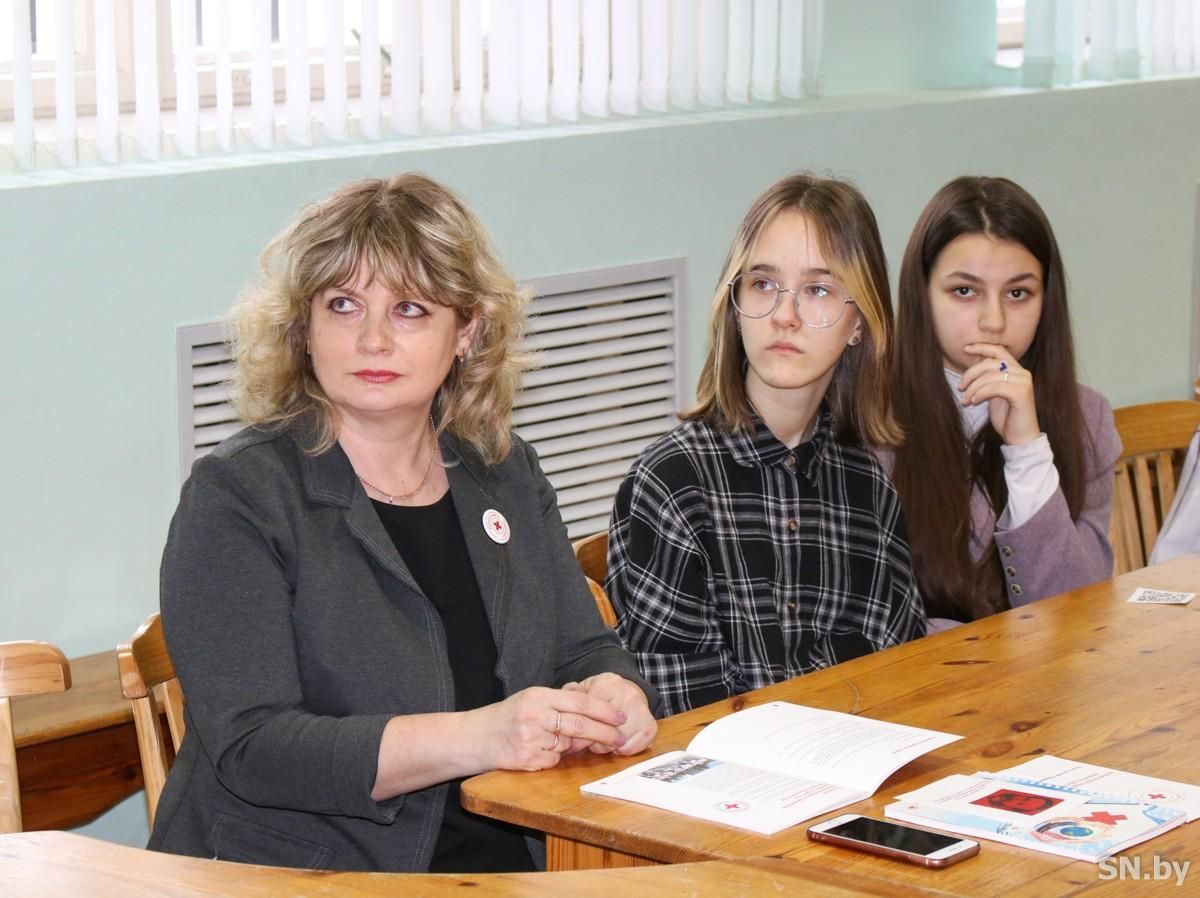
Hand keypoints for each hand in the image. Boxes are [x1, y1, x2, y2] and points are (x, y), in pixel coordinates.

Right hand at [469, 686, 628, 771]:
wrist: (474, 738)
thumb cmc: (507, 717)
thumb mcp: (530, 700)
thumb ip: (559, 703)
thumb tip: (596, 712)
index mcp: (538, 695)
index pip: (580, 702)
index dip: (604, 710)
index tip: (621, 717)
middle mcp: (535, 715)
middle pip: (579, 725)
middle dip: (604, 733)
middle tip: (620, 738)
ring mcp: (530, 739)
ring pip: (568, 745)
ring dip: (573, 746)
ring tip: (560, 740)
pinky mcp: (527, 760)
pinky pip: (553, 761)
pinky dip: (553, 758)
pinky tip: (539, 751)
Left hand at [561, 673, 656, 755]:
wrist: (626, 690)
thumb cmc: (601, 694)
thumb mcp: (584, 688)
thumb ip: (571, 695)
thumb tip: (562, 708)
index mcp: (609, 685)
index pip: (592, 715)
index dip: (579, 731)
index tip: (571, 739)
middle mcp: (629, 695)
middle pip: (606, 731)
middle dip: (592, 741)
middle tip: (584, 744)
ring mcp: (642, 710)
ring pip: (619, 742)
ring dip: (606, 747)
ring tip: (599, 743)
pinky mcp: (651, 726)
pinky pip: (634, 748)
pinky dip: (623, 751)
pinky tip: (616, 745)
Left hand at [957, 343, 1040, 445]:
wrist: (1020, 437)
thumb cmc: (1006, 417)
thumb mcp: (993, 394)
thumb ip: (988, 380)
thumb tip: (970, 370)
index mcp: (1016, 370)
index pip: (998, 351)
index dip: (981, 347)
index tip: (965, 349)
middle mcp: (1022, 373)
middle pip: (989, 363)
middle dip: (970, 374)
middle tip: (960, 387)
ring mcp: (1023, 381)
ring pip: (990, 375)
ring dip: (973, 388)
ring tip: (965, 400)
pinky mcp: (1021, 392)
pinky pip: (994, 387)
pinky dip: (980, 394)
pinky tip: (974, 402)